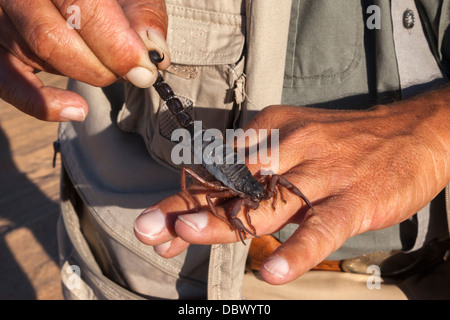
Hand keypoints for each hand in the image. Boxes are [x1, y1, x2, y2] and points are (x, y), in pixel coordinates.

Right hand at [0, 0, 169, 120]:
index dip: (116, 44)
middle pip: (54, 37)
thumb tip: (154, 52)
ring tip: (112, 72)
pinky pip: (10, 83)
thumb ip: (144, 17)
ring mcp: (4, 19)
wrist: (82, 1)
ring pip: (39, 54)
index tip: (144, 68)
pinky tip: (77, 109)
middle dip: (104, 65)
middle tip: (132, 72)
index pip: (82, 6)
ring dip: (87, 74)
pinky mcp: (0, 49)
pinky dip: (44, 103)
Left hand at [134, 87, 449, 284]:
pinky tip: (277, 271)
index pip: (220, 168)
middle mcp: (291, 148)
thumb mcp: (295, 140)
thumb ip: (257, 167)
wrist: (411, 133)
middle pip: (233, 184)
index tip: (157, 222)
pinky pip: (322, 227)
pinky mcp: (353, 199)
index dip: (185, 196)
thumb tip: (217, 195)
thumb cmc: (344, 142)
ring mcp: (322, 173)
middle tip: (151, 228)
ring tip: (189, 234)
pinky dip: (299, 249)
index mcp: (272, 132)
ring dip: (227, 219)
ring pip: (269, 201)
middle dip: (190, 208)